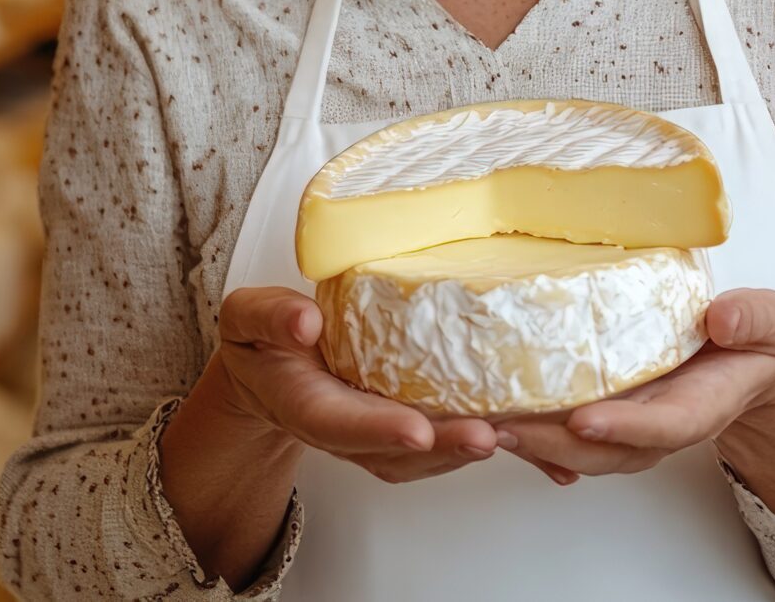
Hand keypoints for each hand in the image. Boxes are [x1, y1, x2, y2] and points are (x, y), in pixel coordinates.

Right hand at [202, 286, 500, 482]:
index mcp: (303, 403)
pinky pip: (444, 441)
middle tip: (487, 436)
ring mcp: (375, 435)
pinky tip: (525, 434)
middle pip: (393, 452)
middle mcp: (344, 430)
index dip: (377, 429)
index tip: (415, 431)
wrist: (271, 370)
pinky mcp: (405, 425)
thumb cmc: (266, 340)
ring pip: (424, 457)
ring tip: (515, 435)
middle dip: (442, 448)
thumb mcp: (249, 317)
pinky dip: (484, 444)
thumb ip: (269, 317)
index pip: (337, 423)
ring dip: (469, 450)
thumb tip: (303, 321)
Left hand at [495, 289, 774, 484]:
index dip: (626, 427)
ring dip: (532, 441)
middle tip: (506, 428)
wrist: (746, 365)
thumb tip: (722, 316)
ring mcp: (629, 423)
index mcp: (701, 405)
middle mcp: (658, 424)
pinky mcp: (606, 410)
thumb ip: (752, 319)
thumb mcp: (769, 322)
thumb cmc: (754, 343)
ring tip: (483, 425)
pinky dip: (529, 430)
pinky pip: (565, 431)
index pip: (665, 425)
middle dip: (556, 444)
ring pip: (578, 447)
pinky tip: (490, 418)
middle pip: (607, 450)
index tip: (586, 420)